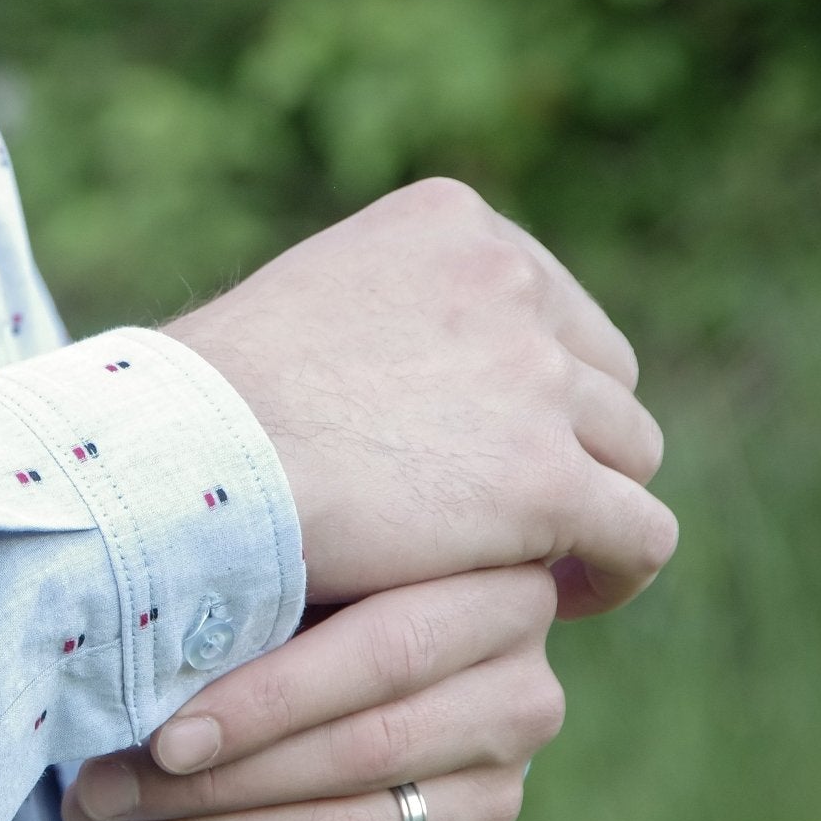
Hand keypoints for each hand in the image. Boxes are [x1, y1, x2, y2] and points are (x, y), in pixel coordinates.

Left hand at [62, 565, 561, 820]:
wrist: (331, 629)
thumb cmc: (295, 567)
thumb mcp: (292, 541)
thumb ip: (263, 565)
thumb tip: (156, 600)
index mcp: (500, 588)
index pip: (386, 653)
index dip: (270, 701)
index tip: (162, 738)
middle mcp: (522, 695)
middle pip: (362, 754)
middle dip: (212, 784)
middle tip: (96, 793)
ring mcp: (497, 791)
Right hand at [161, 177, 675, 617]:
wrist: (182, 462)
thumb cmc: (198, 409)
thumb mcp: (297, 310)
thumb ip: (377, 322)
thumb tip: (402, 387)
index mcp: (449, 223)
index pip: (543, 305)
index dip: (532, 386)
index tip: (497, 446)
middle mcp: (509, 281)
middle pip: (598, 374)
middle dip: (569, 441)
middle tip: (525, 512)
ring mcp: (536, 378)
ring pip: (626, 451)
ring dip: (591, 506)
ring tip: (551, 563)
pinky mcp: (546, 481)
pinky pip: (638, 532)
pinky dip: (617, 567)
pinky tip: (573, 596)